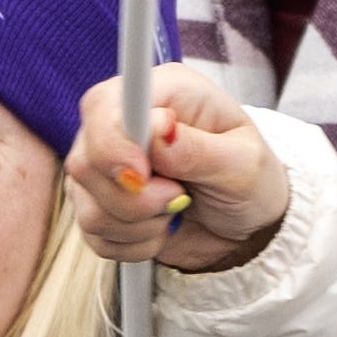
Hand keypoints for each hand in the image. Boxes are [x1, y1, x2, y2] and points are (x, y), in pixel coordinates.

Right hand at [64, 66, 291, 271]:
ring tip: (176, 211)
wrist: (249, 224)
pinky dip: (133, 243)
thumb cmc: (251, 180)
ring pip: (86, 206)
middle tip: (179, 198)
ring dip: (139, 225)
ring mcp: (105, 165)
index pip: (103, 107)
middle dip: (135, 199)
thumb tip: (159, 128)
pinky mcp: (99, 203)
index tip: (143, 176)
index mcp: (161, 93)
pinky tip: (162, 229)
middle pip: (86, 162)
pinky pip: (94, 235)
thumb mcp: (243, 163)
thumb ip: (198, 147)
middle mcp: (123, 123)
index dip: (112, 145)